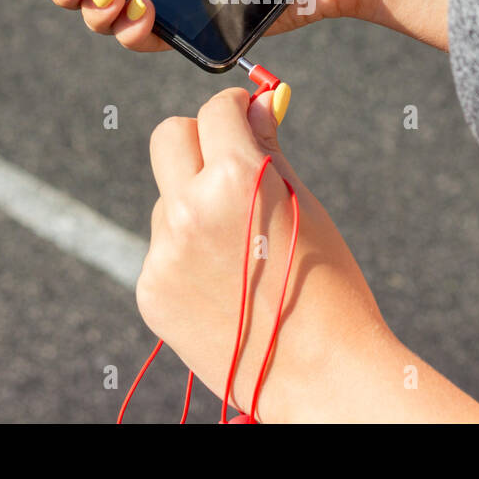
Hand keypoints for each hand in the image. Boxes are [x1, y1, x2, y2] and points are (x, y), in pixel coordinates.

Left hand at [137, 86, 386, 420]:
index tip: (244, 114)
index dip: (234, 107)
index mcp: (236, 179)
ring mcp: (164, 254)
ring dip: (194, 205)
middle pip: (169, 137)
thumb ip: (268, 149)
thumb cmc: (326, 285)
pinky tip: (223, 283)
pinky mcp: (151, 291)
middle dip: (198, 138)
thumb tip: (253, 106)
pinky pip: (163, 249)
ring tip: (242, 251)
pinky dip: (187, 253)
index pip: (215, 110)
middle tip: (228, 160)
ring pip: (168, 199)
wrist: (320, 372)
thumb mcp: (305, 205)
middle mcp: (189, 210)